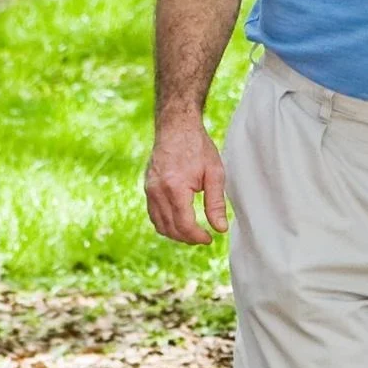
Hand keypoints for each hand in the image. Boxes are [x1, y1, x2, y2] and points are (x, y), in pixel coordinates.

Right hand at [145, 117, 228, 244]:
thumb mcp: (215, 174)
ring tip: (194, 233)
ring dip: (176, 234)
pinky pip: (153, 214)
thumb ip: (216, 203)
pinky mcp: (147, 188)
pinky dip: (166, 224)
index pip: (184, 224)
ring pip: (159, 224)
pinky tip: (180, 223)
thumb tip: (220, 228)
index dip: (197, 236)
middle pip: (170, 227)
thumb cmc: (198, 148)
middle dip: (188, 238)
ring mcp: (149, 189)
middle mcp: (157, 190)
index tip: (210, 239)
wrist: (176, 128)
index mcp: (175, 187)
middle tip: (204, 238)